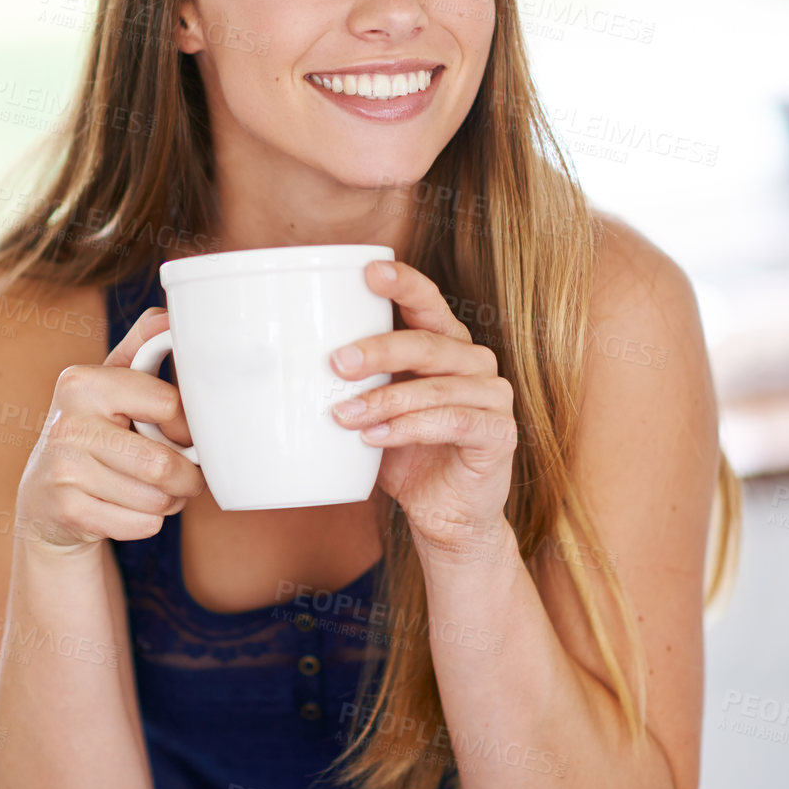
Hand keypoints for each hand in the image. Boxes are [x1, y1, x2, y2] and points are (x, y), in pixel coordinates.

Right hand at [16, 307, 204, 551]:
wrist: (46, 500)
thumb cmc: (94, 433)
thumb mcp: (112, 384)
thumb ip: (143, 346)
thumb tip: (172, 316)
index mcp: (82, 382)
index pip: (169, 406)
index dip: (188, 428)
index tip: (182, 434)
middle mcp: (66, 423)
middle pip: (164, 463)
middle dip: (187, 478)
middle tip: (181, 475)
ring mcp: (62, 470)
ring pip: (156, 498)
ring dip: (168, 502)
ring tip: (152, 490)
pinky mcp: (66, 511)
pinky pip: (141, 524)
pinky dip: (148, 522)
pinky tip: (127, 508)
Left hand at [328, 260, 516, 558]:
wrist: (447, 517)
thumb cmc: (407, 456)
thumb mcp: (375, 412)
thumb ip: (355, 384)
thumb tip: (289, 364)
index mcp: (446, 345)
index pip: (428, 303)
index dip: (403, 283)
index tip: (369, 272)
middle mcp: (475, 362)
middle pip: (427, 343)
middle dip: (378, 349)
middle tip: (337, 363)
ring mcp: (493, 396)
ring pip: (436, 387)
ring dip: (384, 400)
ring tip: (344, 416)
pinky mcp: (499, 433)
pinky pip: (454, 422)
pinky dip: (410, 429)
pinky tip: (375, 439)